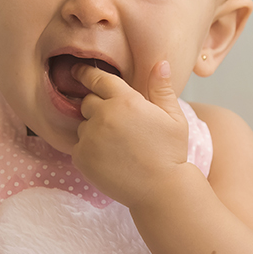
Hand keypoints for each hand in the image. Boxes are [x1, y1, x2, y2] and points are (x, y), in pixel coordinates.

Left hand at [71, 60, 189, 207]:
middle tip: (117, 125)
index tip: (78, 71)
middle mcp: (104, 116)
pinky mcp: (82, 157)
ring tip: (118, 146)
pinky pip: (79, 146)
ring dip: (94, 130)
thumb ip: (161, 89)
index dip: (87, 73)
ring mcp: (90, 137)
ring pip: (83, 125)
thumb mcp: (174, 117)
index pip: (98, 79)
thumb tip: (160, 62)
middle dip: (98, 108)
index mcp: (126, 101)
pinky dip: (89, 150)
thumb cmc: (170, 153)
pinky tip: (110, 159)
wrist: (160, 190)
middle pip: (88, 102)